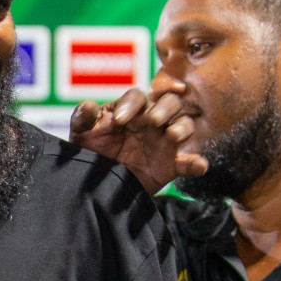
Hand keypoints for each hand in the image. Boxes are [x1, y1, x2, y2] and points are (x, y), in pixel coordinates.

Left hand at [69, 88, 204, 194]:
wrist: (97, 184)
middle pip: (170, 103)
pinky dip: (196, 163)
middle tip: (152, 121)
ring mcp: (164, 142)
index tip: (119, 121)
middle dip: (164, 108)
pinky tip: (199, 166)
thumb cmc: (91, 151)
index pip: (137, 97)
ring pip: (185, 125)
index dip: (131, 105)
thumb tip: (89, 106)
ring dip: (182, 128)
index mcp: (130, 110)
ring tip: (172, 136)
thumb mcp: (81, 134)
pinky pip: (188, 162)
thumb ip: (81, 118)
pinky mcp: (171, 165)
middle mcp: (151, 122)